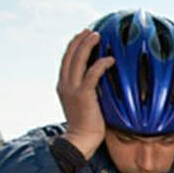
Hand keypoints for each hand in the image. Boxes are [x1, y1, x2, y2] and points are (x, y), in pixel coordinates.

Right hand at [57, 29, 113, 158]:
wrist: (80, 141)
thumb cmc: (86, 127)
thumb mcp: (84, 105)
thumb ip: (88, 92)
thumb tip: (102, 85)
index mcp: (63, 86)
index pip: (67, 60)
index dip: (74, 46)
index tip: (83, 36)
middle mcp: (65, 84)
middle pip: (70, 55)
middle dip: (80, 40)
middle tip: (91, 31)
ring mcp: (72, 89)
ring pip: (78, 60)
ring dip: (88, 45)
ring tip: (97, 36)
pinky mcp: (83, 95)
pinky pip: (92, 74)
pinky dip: (101, 64)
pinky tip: (110, 59)